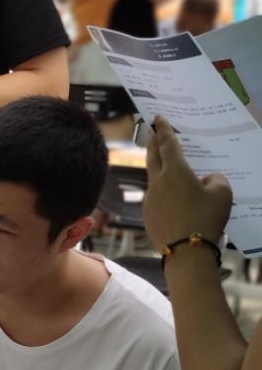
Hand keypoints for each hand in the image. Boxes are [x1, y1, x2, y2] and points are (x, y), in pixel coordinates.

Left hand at [143, 115, 232, 248]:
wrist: (186, 251)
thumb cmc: (206, 218)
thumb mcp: (223, 194)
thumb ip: (215, 180)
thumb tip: (205, 179)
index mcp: (175, 171)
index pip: (167, 144)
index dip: (163, 130)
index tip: (157, 118)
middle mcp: (158, 182)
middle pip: (152, 156)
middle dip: (152, 141)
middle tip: (152, 131)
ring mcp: (150, 198)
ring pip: (153, 177)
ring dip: (158, 168)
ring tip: (166, 165)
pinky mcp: (147, 213)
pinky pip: (156, 196)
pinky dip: (162, 191)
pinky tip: (172, 197)